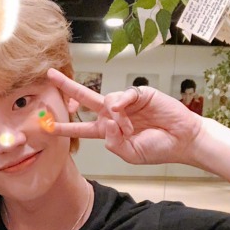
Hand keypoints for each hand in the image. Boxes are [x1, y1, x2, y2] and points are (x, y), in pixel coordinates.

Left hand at [47, 69, 202, 164]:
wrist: (182, 140)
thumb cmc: (158, 148)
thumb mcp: (129, 154)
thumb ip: (113, 142)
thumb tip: (106, 119)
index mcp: (108, 131)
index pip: (81, 128)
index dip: (65, 127)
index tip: (46, 125)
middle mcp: (114, 114)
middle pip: (84, 99)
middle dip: (67, 87)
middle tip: (51, 75)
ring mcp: (126, 103)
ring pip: (106, 102)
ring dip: (115, 117)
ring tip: (131, 128)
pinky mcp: (139, 94)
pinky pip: (123, 95)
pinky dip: (122, 104)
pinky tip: (125, 111)